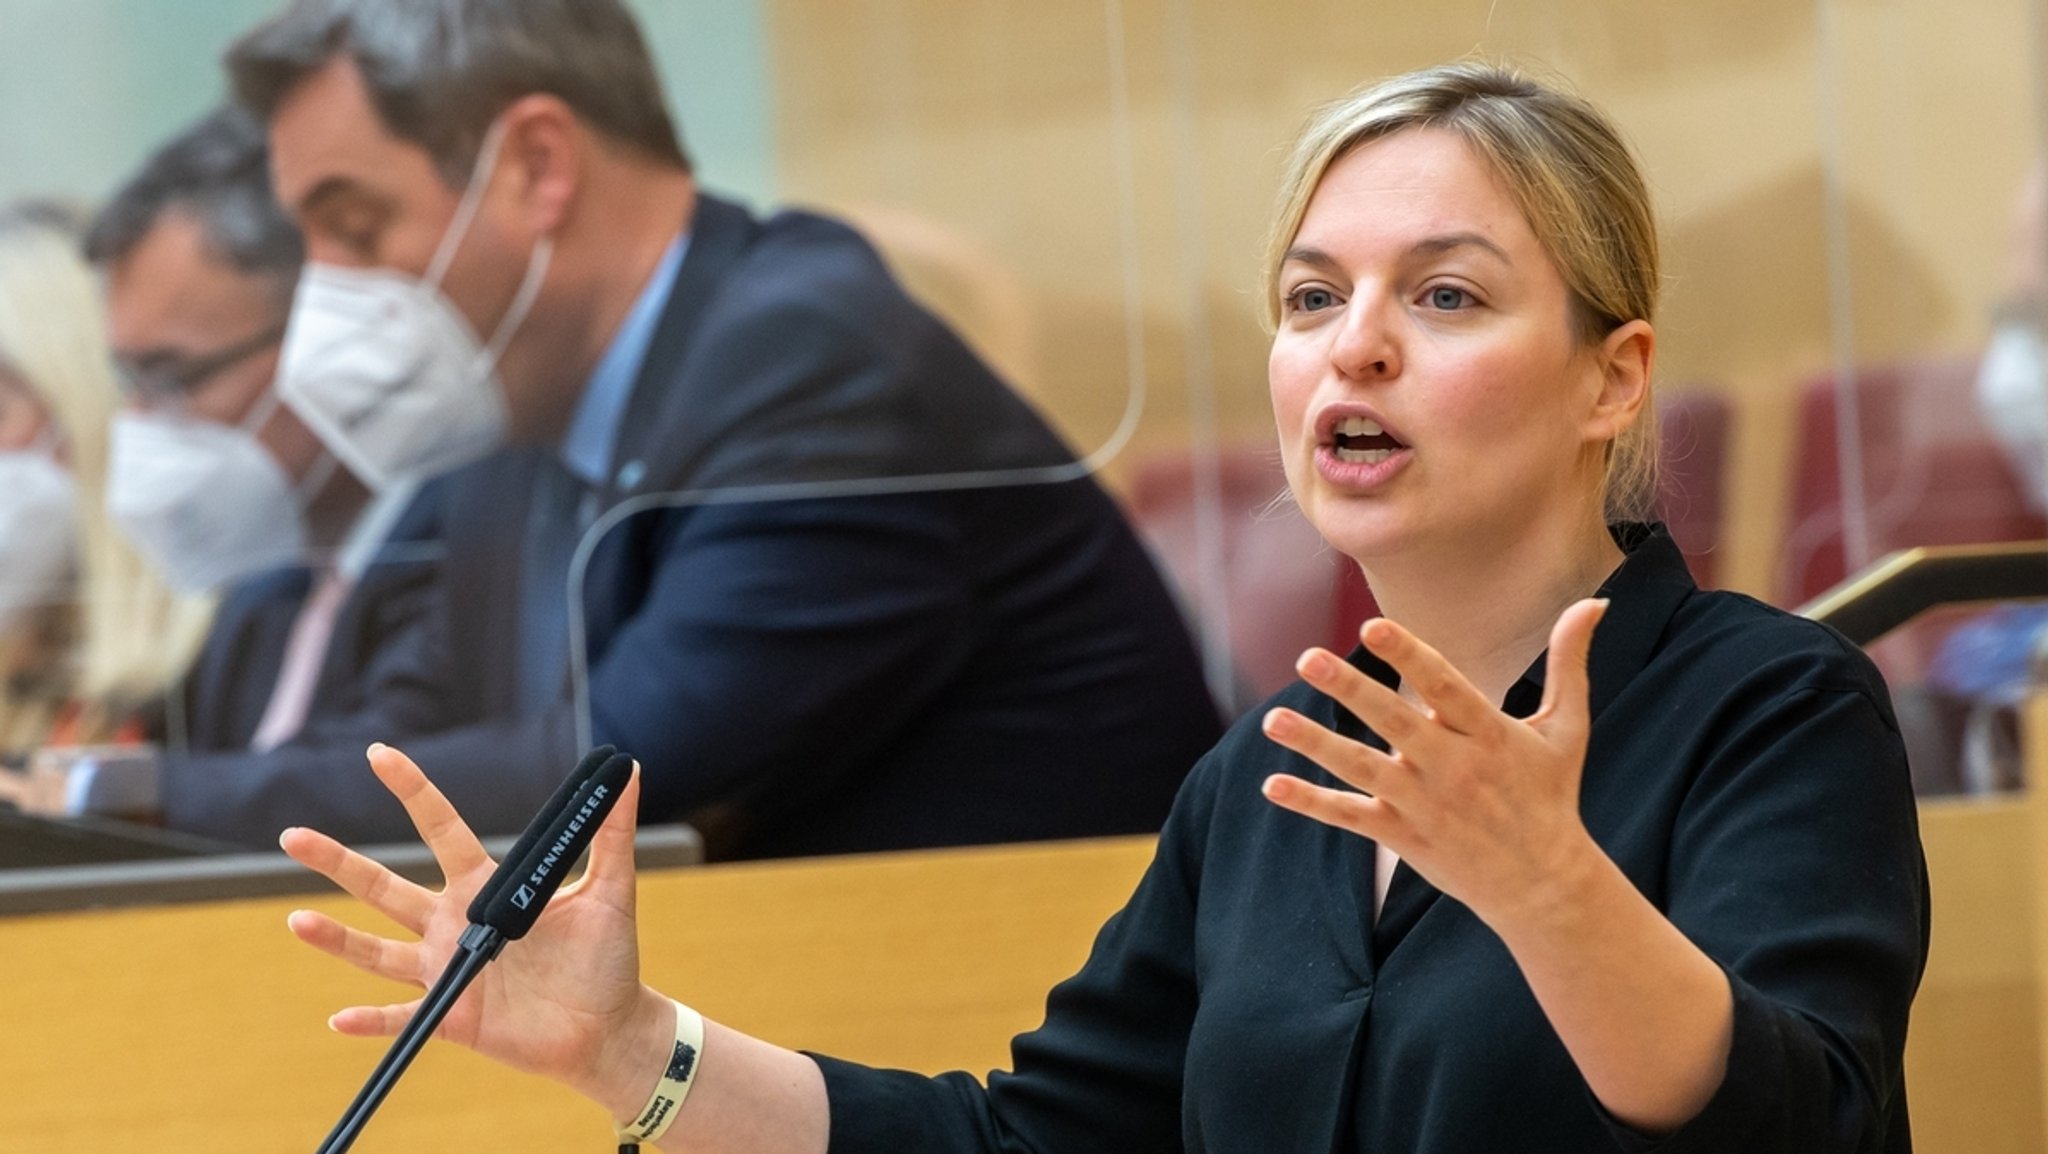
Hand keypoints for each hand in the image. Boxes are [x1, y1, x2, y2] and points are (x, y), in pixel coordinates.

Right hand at [283, 743, 672, 1120]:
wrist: (610, 1028)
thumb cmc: (608, 959)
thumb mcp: (610, 889)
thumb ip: (610, 832)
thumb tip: (626, 769)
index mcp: (486, 888)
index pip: (441, 829)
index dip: (412, 791)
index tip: (379, 754)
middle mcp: (455, 924)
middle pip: (386, 887)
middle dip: (340, 862)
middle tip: (291, 835)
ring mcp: (448, 971)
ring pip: (378, 950)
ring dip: (337, 940)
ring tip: (296, 921)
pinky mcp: (454, 1017)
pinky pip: (402, 1019)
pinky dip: (371, 1021)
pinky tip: (337, 1019)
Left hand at [1259, 599, 1608, 928]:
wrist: (1545, 884)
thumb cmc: (1552, 795)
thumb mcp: (1567, 728)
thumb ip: (1570, 663)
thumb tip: (1593, 601)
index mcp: (1490, 735)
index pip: (1445, 687)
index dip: (1409, 657)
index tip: (1371, 627)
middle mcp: (1454, 768)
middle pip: (1395, 724)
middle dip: (1351, 691)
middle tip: (1308, 659)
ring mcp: (1425, 804)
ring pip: (1363, 769)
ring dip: (1316, 745)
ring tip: (1273, 719)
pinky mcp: (1404, 836)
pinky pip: (1351, 817)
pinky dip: (1313, 803)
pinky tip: (1273, 785)